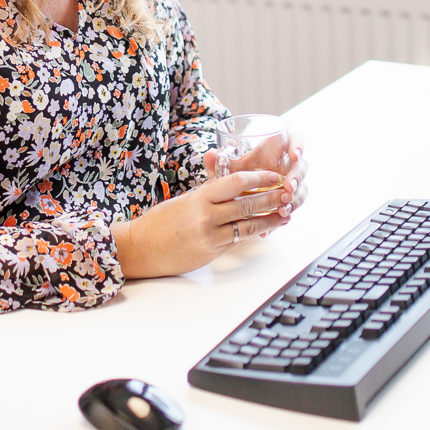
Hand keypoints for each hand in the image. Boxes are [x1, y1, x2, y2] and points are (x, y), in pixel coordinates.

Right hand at [112, 167, 289, 279]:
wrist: (141, 248)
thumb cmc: (160, 222)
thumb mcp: (185, 200)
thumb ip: (209, 193)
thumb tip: (234, 185)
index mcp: (199, 197)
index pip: (235, 182)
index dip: (258, 178)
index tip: (273, 176)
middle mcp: (206, 216)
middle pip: (247, 204)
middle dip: (272, 198)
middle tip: (288, 193)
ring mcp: (210, 237)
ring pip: (248, 225)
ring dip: (269, 219)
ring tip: (284, 214)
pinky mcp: (211, 253)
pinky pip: (237, 241)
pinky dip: (252, 233)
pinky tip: (263, 230)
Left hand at [207, 130, 309, 220]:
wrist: (241, 193)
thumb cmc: (239, 173)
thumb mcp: (230, 168)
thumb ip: (220, 162)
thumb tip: (209, 155)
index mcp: (277, 150)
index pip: (295, 140)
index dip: (297, 146)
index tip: (292, 155)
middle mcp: (288, 165)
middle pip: (302, 166)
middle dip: (297, 177)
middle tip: (288, 187)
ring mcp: (292, 182)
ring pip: (302, 188)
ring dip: (296, 198)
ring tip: (283, 207)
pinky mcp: (291, 199)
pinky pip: (295, 205)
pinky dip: (287, 212)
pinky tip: (278, 219)